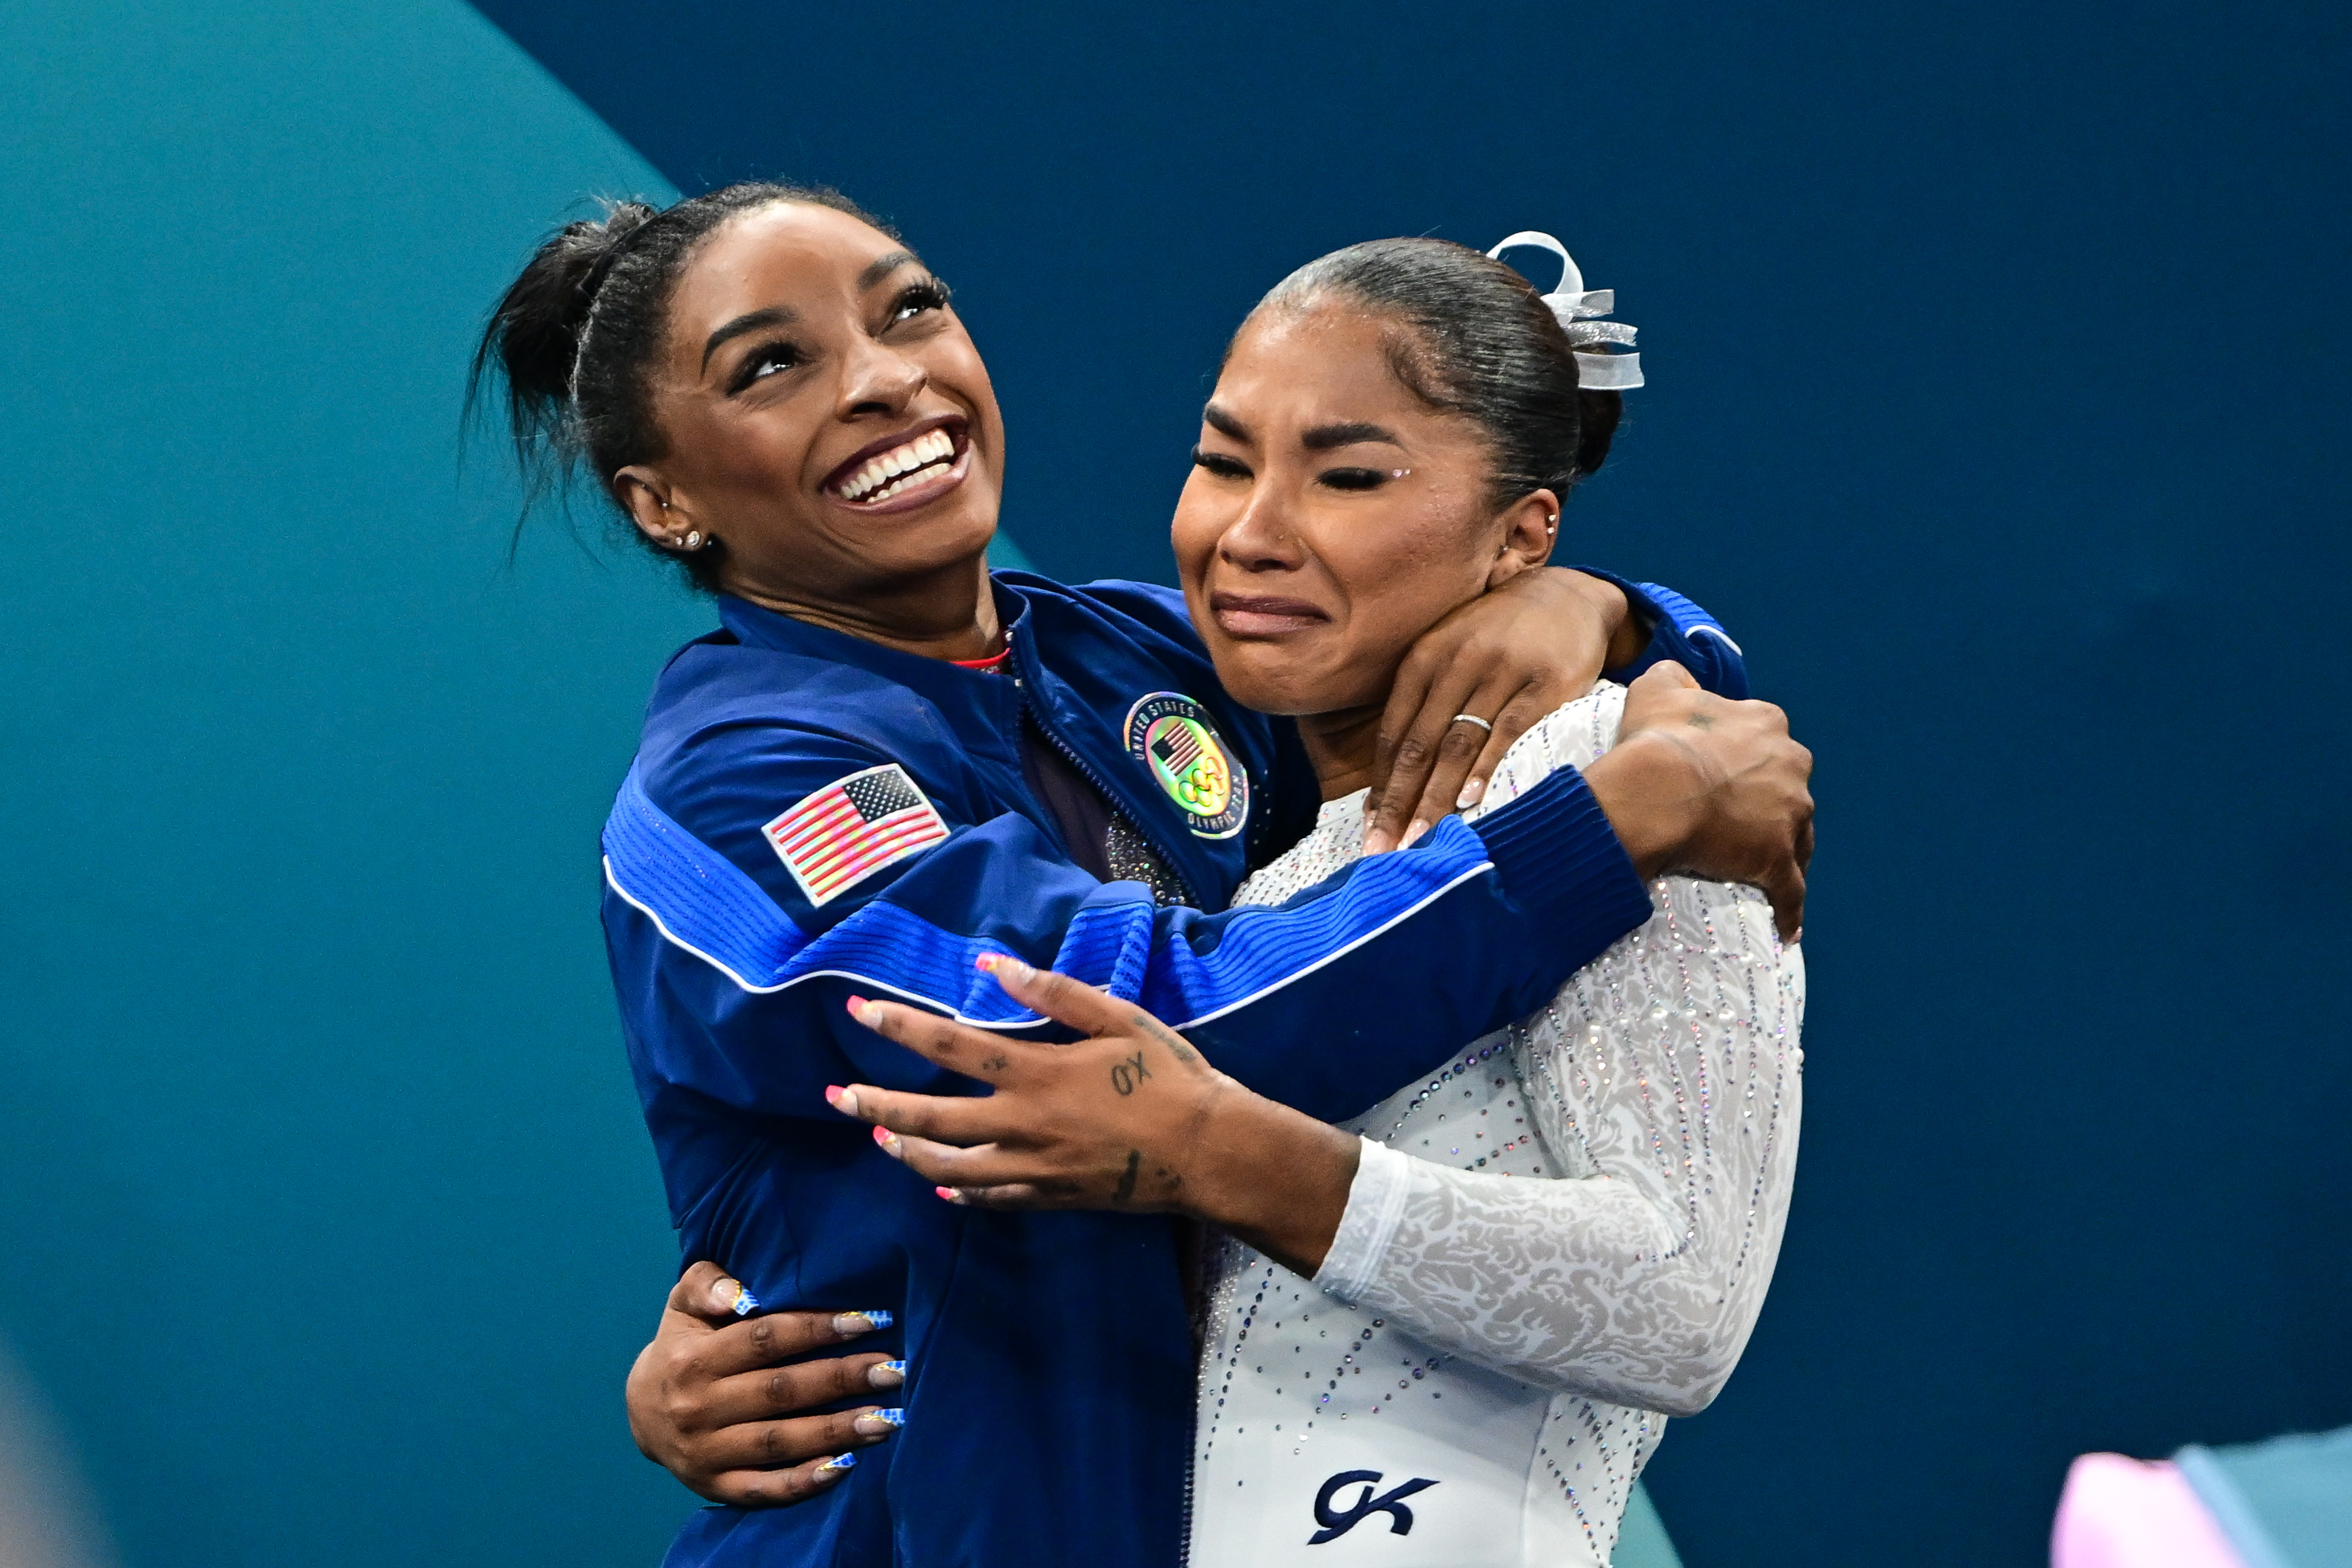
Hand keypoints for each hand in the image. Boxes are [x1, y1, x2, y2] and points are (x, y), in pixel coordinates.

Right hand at [624, 1261, 907, 1505]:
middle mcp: (699, 1407)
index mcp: (694, 1359)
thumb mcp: (683, 1304)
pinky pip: (764, 1489)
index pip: (765, 1340)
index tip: (870, 1320)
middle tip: (894, 1370)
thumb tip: (741, 1294)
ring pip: (780, 1442)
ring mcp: (707, 1452)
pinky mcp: (715, 1486)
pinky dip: (804, 1481)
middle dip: (842, 1379)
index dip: (818, 1329)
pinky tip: (847, 1465)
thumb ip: (708, 1284)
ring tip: (889, 1418)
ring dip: (838, 1431)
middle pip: (781, 1391)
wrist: (641, 1412)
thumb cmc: (682, 1345)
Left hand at [833, 956, 1359, 1275]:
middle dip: (876, 1104)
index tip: (858, 1010)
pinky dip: (956, 1189)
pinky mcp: (1047, 1197)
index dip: (899, 1026)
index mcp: (1036, 1073)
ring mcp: (1031, 1168)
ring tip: (879, 1134)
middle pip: (929, 1117)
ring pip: (946, 1167)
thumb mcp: (1118, 1018)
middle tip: (837, 1096)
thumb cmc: (1168, 1075)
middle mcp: (1021, 1125)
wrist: (1208, 1153)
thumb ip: (1053, 993)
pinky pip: (988, 1197)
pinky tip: (939, 1183)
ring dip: (906, 1149)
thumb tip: (992, 963)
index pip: (949, 1046)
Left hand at [1364, 568, 1642, 854]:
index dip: (1381, 785)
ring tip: (1421, 840)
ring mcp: (1501, 670)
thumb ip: (1425, 703)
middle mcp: (1456, 662)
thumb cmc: (1500, 636)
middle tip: (1383, 850)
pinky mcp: (1544, 681)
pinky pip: (1509, 731)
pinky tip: (1472, 802)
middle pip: (1418, 745)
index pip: (1394, 733)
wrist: (1568, 595)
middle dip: (1398, 803)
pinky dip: (1487, 768)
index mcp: (1424, 659)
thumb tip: (1394, 777)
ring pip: (1458, 744)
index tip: (1370, 829)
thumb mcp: (1451, 652)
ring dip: (1435, 798)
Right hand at [1583, 661, 1814, 938]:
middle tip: (1731, 822)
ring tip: (1753, 871)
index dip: (1742, 760)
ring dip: (1781, 852)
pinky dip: (1789, 910)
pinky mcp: (1779, 859)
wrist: (1655, 791)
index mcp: (1766, 724)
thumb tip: (1682, 680)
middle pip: (1787, 789)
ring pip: (1797, 839)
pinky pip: (1791, 891)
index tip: (1720, 775)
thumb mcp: (1657, 688)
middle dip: (1769, 804)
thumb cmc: (1654, 740)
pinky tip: (1786, 929)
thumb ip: (1675, 678)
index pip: (1765, 742)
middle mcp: (1791, 765)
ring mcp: (1789, 815)